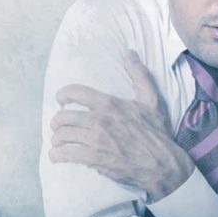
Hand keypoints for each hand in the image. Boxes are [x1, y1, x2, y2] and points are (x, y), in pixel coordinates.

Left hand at [49, 50, 194, 201]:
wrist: (161, 163)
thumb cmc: (156, 133)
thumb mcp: (151, 100)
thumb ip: (139, 75)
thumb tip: (130, 53)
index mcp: (109, 103)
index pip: (74, 92)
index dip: (62, 95)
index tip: (61, 100)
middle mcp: (99, 119)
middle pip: (63, 116)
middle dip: (57, 121)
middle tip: (59, 126)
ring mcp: (95, 139)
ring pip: (61, 135)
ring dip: (56, 139)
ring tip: (58, 142)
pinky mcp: (93, 158)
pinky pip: (65, 154)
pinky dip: (57, 155)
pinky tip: (57, 156)